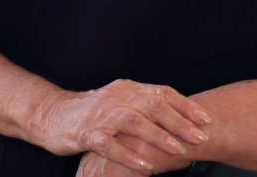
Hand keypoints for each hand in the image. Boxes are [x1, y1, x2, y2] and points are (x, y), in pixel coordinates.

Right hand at [32, 79, 208, 172]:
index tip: (205, 119)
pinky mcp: (87, 133)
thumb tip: (176, 119)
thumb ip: (142, 107)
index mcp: (127, 88)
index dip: (184, 105)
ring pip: (134, 122)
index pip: (161, 92)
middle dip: (179, 121)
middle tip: (200, 136)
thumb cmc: (90, 112)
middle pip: (152, 105)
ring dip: (158, 136)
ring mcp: (101, 114)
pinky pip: (111, 144)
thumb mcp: (119, 103)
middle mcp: (117, 96)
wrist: (52, 114)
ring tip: (178, 149)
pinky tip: (144, 168)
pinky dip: (129, 156)